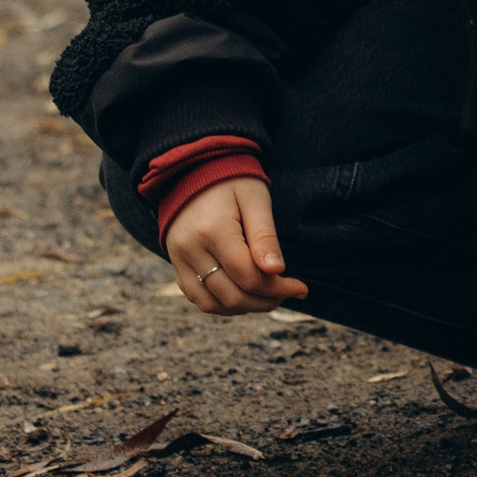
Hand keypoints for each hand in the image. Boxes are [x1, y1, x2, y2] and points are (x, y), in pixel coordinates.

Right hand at [165, 176, 307, 315]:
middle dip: (265, 301)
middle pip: (231, 295)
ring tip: (268, 298)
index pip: (248, 276)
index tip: (301, 287)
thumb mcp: (256, 200)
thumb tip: (277, 271)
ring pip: (212, 303)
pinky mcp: (175, 264)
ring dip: (244, 307)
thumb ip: (265, 237)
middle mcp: (190, 249)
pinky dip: (221, 304)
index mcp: (213, 230)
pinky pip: (196, 297)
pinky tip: (244, 296)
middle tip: (287, 294)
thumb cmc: (231, 181)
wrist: (193, 169)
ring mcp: (178, 259)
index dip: (278, 288)